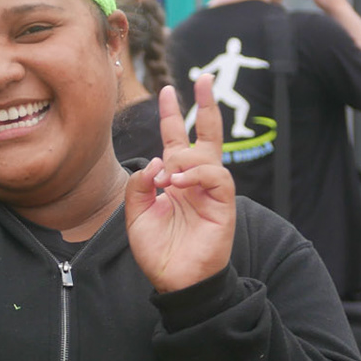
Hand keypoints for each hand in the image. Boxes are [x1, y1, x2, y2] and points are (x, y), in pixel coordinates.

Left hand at [124, 78, 236, 292]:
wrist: (174, 282)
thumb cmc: (158, 251)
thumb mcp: (136, 215)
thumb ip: (139, 185)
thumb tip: (156, 160)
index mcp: (176, 180)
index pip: (177, 140)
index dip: (173, 115)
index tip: (167, 89)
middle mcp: (196, 181)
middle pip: (207, 135)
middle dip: (206, 106)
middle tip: (205, 78)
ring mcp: (212, 193)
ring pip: (208, 158)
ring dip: (186, 160)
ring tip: (168, 178)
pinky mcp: (224, 207)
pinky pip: (217, 179)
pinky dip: (198, 175)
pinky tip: (179, 183)